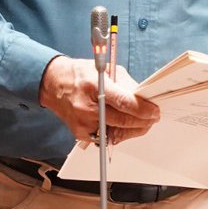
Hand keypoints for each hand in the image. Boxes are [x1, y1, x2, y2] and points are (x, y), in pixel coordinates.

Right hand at [39, 56, 159, 144]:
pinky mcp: (81, 133)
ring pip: (117, 133)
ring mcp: (83, 123)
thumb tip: (143, 98)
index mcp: (93, 86)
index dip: (143, 109)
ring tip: (143, 122)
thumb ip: (124, 85)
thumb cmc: (79, 75)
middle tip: (153, 117)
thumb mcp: (104, 71)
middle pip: (123, 121)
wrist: (53, 84)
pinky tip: (126, 127)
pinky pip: (106, 137)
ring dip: (134, 129)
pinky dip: (118, 133)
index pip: (124, 102)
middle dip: (143, 121)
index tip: (154, 111)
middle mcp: (87, 107)